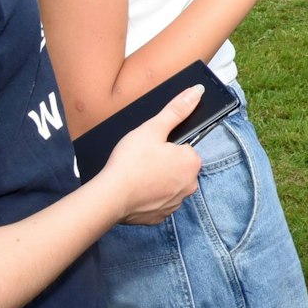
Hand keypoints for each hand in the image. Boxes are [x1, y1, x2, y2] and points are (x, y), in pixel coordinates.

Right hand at [96, 85, 205, 224]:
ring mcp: (176, 203)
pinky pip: (158, 202)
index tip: (151, 148)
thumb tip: (197, 91)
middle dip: (164, 163)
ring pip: (169, 185)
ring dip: (157, 180)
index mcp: (192, 162)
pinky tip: (135, 191)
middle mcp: (190, 185)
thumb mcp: (153, 128)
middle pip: (178, 167)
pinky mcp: (161, 216)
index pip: (184, 148)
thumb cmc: (131, 161)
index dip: (167, 146)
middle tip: (142, 161)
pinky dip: (149, 197)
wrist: (110, 197)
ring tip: (137, 175)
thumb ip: (177, 110)